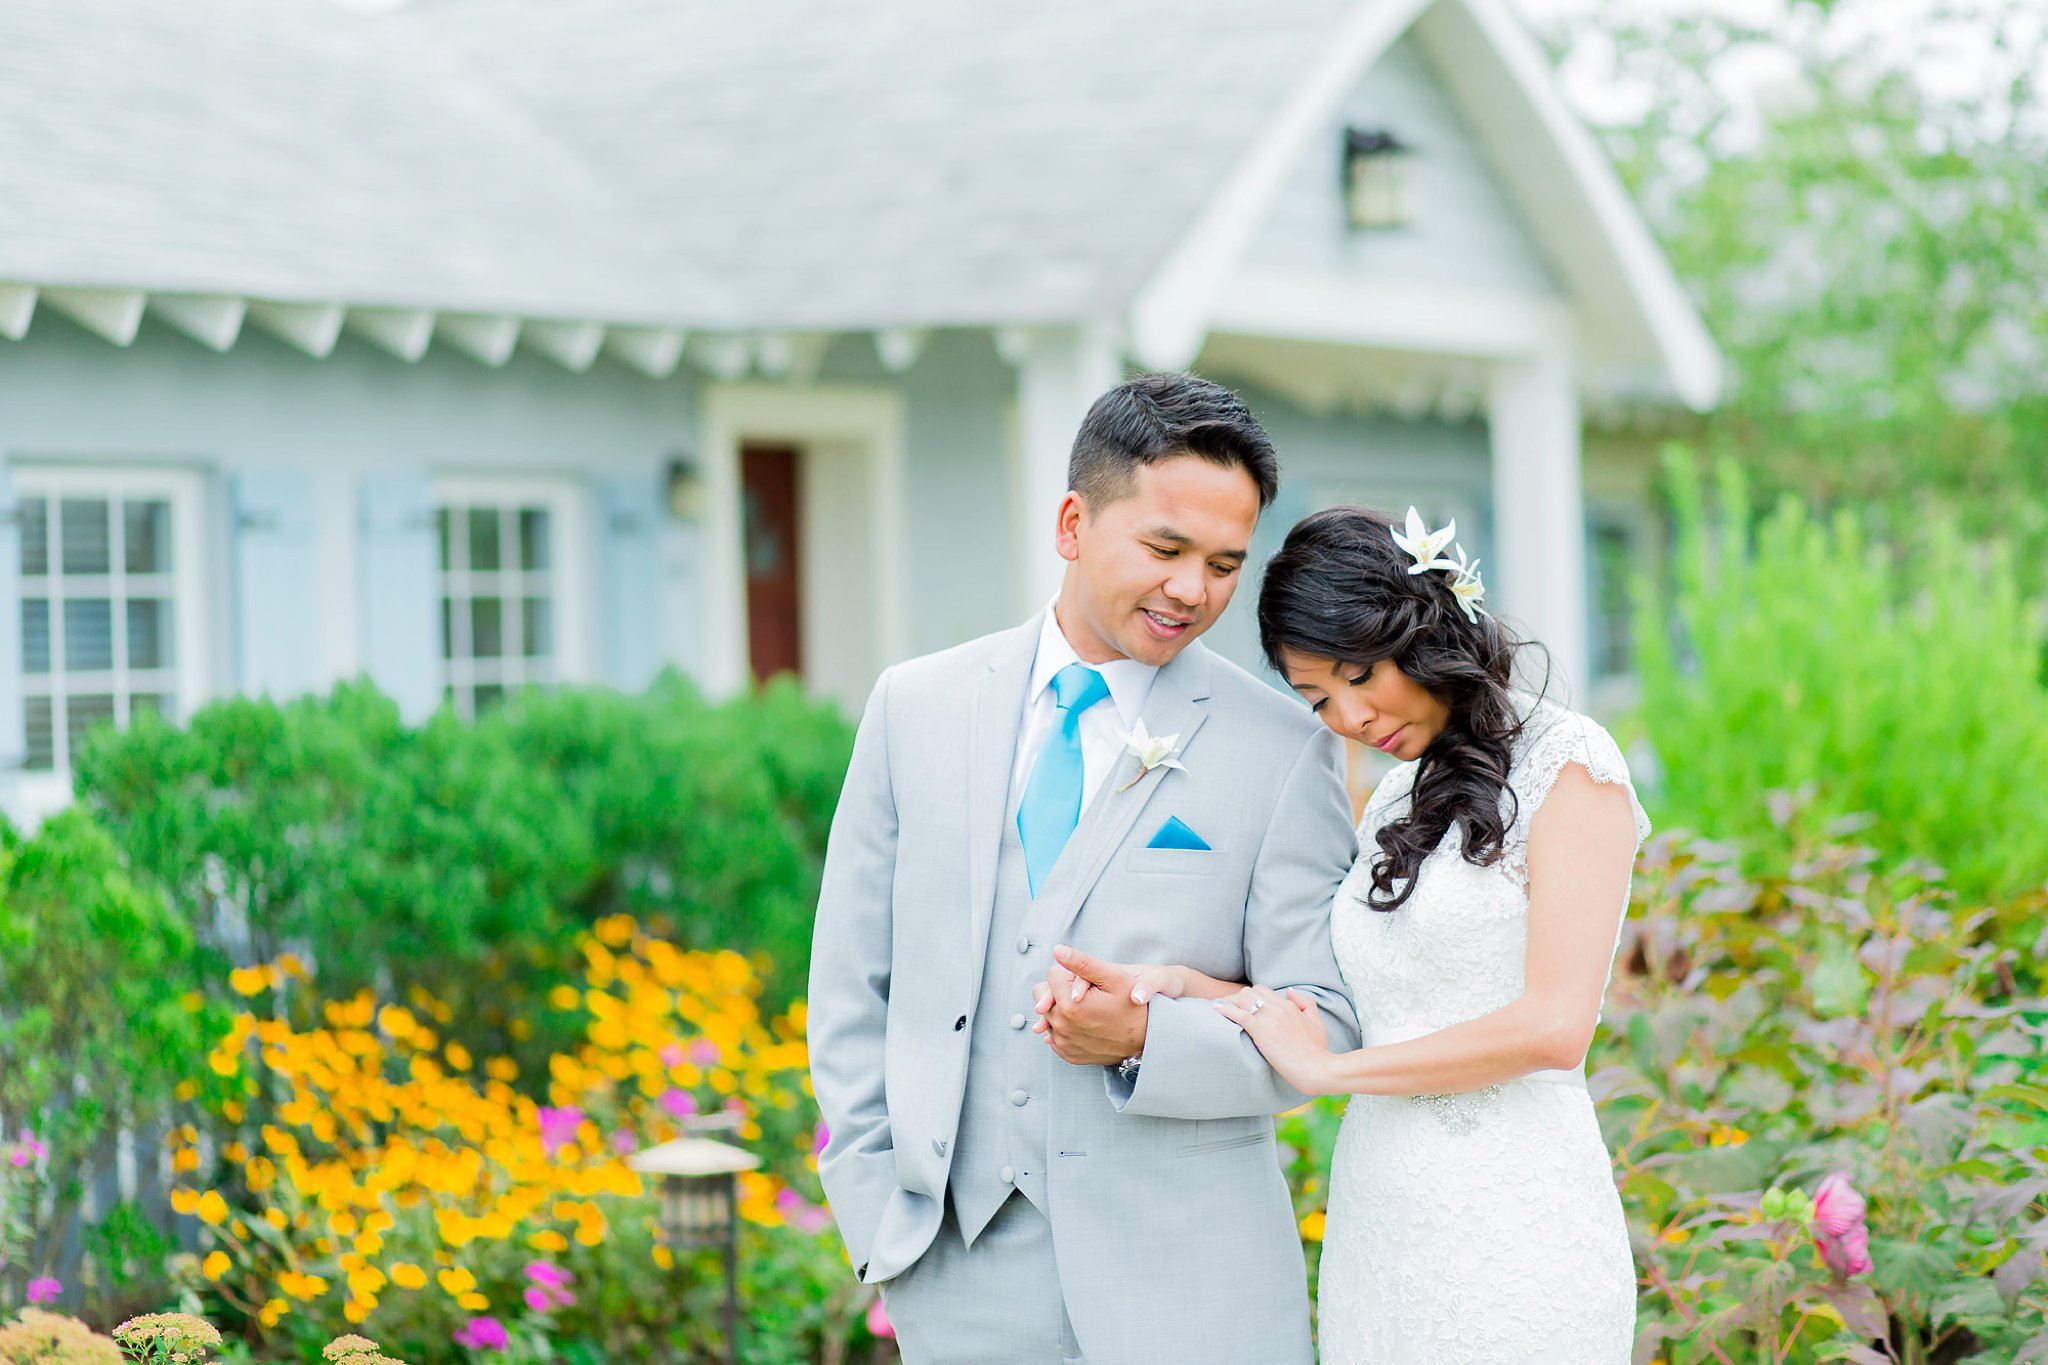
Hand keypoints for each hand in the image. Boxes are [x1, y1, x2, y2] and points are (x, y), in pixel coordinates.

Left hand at [1030, 946, 1148, 1065]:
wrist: (1146, 1039)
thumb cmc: (1133, 1005)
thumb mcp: (1114, 978)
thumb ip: (1083, 962)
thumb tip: (1057, 950)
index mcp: (1070, 1005)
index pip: (1052, 974)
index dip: (1070, 973)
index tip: (1088, 982)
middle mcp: (1061, 1026)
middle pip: (1043, 994)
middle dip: (1060, 990)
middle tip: (1084, 994)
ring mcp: (1063, 1043)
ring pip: (1047, 1014)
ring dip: (1061, 1008)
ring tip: (1085, 1009)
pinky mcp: (1066, 1054)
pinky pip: (1053, 1033)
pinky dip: (1064, 1026)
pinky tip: (1083, 1023)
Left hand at [1211, 986, 1332, 1095]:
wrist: (1317, 1069)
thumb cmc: (1317, 1051)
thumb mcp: (1317, 1023)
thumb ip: (1306, 1004)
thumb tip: (1290, 991)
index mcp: (1290, 1006)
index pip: (1263, 991)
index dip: (1250, 998)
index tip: (1242, 1006)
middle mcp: (1279, 1007)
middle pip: (1250, 991)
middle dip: (1238, 999)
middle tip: (1229, 1010)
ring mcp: (1270, 1018)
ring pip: (1243, 997)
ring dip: (1230, 1002)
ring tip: (1219, 1009)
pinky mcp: (1261, 1031)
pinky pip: (1239, 1014)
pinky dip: (1225, 1009)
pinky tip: (1215, 1008)